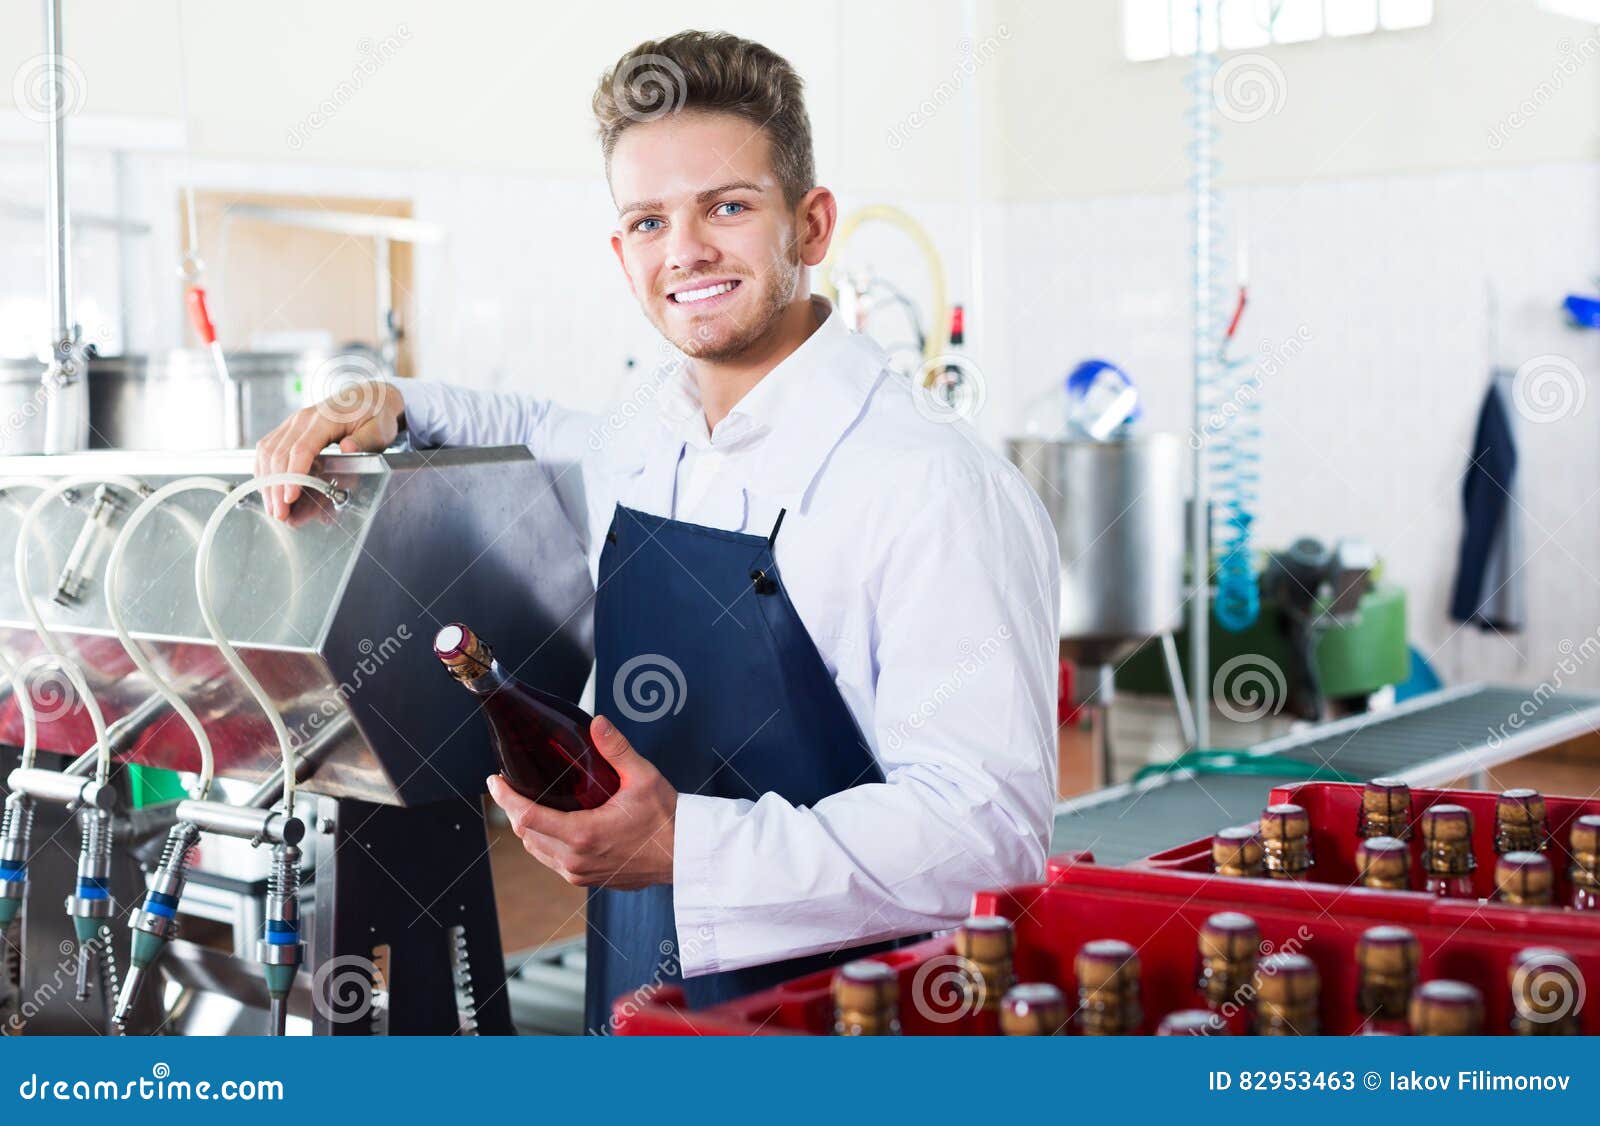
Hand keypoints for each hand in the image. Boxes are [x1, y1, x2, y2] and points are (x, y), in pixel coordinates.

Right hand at [253, 380, 405, 519]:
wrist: (368, 397)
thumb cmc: (374, 415)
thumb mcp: (379, 428)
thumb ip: (365, 440)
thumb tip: (348, 448)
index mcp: (324, 419)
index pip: (301, 449)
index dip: (293, 475)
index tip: (289, 498)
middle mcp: (302, 419)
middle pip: (279, 454)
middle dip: (276, 486)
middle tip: (280, 513)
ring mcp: (292, 423)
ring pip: (268, 452)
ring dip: (266, 482)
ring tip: (274, 508)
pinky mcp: (288, 429)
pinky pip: (268, 449)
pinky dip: (264, 470)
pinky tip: (268, 489)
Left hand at [486, 715, 676, 890]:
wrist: (684, 856)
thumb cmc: (667, 820)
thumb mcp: (644, 778)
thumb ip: (617, 750)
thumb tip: (598, 724)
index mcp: (583, 834)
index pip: (527, 817)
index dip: (505, 798)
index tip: (494, 781)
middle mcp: (575, 859)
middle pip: (526, 834)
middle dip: (512, 809)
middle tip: (506, 786)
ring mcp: (580, 873)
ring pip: (537, 851)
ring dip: (527, 827)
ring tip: (524, 802)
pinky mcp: (587, 879)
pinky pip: (553, 861)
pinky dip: (544, 842)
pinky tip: (550, 825)